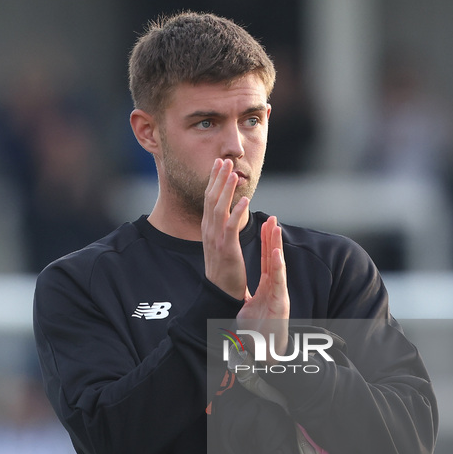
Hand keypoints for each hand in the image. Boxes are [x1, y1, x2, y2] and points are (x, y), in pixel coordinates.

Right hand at [202, 159, 249, 299]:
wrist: (219, 292)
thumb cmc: (222, 269)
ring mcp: (216, 240)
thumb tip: (223, 214)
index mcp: (208, 229)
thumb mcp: (218, 244)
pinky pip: (231, 227)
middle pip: (211, 199)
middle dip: (218, 179)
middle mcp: (209, 231)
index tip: (218, 164)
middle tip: (224, 160)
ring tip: (233, 173)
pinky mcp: (227, 249)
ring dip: (226, 190)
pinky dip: (237, 212)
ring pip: (219, 209)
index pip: (209, 199)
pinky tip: (244, 200)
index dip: (213, 181)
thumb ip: (219, 228)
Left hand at [237, 215, 289, 359]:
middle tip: (272, 217)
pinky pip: (279, 283)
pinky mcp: (280, 304)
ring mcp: (279, 295)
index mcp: (267, 289)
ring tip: (276, 228)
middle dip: (273, 238)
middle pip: (274, 259)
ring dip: (277, 247)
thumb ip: (250, 301)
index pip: (267, 261)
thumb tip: (243, 298)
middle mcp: (275, 289)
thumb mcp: (252, 312)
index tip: (265, 225)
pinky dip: (279, 268)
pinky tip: (277, 253)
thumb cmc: (260, 335)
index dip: (266, 243)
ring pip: (278, 267)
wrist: (266, 354)